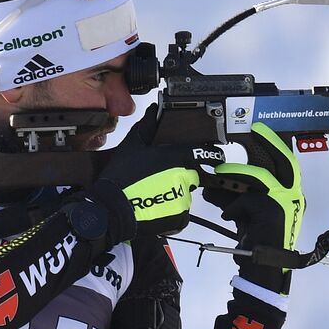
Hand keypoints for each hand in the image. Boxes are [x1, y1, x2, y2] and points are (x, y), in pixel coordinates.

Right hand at [95, 104, 223, 237]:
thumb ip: (147, 126)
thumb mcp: (131, 146)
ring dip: (174, 193)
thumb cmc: (120, 177)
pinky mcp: (181, 217)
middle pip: (192, 174)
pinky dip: (172, 211)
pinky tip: (155, 207)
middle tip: (159, 179)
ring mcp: (183, 198)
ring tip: (153, 194)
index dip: (213, 155)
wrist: (113, 209)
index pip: (205, 153)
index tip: (216, 157)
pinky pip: (182, 212)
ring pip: (185, 193)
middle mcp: (183, 176)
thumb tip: (155, 111)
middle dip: (180, 175)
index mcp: (175, 157)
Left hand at [204, 122, 304, 293]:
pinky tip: (227, 217)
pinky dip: (232, 207)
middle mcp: (293, 198)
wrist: (262, 270)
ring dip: (235, 175)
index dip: (275, 147)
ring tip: (217, 177)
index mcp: (290, 197)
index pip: (286, 166)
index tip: (261, 132)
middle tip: (256, 128)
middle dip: (269, 142)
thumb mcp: (246, 216)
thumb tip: (215, 184)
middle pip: (284, 162)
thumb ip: (236, 198)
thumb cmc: (257, 244)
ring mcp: (286, 203)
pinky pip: (246, 200)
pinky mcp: (273, 212)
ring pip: (259, 177)